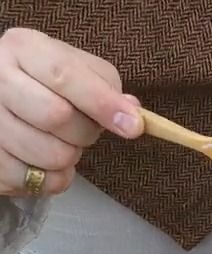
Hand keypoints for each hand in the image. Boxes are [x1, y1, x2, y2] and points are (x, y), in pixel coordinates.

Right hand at [0, 28, 142, 197]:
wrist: (6, 100)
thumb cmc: (51, 84)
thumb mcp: (80, 71)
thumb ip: (106, 87)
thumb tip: (131, 115)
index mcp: (23, 48)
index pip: (63, 74)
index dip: (102, 103)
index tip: (133, 126)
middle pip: (56, 116)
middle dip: (85, 132)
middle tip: (84, 130)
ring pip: (49, 154)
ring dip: (69, 157)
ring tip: (61, 142)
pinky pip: (36, 181)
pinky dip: (53, 178)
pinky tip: (45, 162)